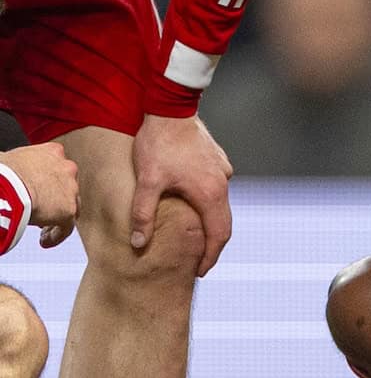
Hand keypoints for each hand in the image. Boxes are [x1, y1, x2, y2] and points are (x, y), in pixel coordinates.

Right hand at [1, 143, 78, 247]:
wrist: (5, 185)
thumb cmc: (2, 171)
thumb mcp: (9, 159)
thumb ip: (18, 164)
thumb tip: (7, 168)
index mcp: (53, 152)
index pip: (56, 168)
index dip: (48, 182)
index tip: (38, 191)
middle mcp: (68, 168)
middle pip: (66, 188)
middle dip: (54, 200)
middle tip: (41, 211)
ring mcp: (71, 190)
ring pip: (68, 208)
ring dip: (56, 218)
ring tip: (42, 229)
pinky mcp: (69, 210)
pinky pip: (66, 228)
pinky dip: (56, 235)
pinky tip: (44, 242)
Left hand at [130, 114, 232, 275]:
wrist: (171, 106)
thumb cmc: (158, 143)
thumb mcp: (147, 181)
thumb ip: (143, 215)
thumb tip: (138, 245)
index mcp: (210, 196)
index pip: (217, 237)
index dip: (210, 257)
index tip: (200, 271)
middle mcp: (222, 186)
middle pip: (224, 225)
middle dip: (213, 245)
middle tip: (200, 260)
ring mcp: (223, 171)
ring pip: (221, 206)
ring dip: (211, 222)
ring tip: (197, 233)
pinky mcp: (218, 160)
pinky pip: (218, 187)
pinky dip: (210, 202)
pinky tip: (196, 200)